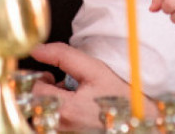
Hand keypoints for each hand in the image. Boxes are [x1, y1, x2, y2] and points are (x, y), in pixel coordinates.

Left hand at [29, 42, 144, 130]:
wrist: (140, 122)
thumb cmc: (121, 97)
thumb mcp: (94, 69)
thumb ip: (62, 56)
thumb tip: (37, 49)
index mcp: (66, 109)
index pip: (34, 90)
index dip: (40, 78)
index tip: (52, 75)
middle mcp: (63, 127)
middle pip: (36, 104)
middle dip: (46, 91)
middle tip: (64, 85)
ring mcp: (66, 133)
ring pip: (44, 114)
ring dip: (53, 102)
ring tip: (75, 97)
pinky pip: (55, 123)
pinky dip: (60, 113)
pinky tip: (77, 109)